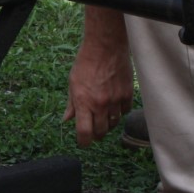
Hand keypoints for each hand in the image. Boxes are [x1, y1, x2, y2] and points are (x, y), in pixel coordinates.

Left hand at [62, 28, 132, 146]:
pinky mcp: (127, 95)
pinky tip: (114, 108)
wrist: (105, 49)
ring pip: (114, 123)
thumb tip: (66, 120)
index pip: (84, 132)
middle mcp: (100, 104)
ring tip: (103, 121)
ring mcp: (115, 101)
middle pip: (101, 132)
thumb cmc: (85, 64)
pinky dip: (119, 113)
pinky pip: (125, 112)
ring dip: (108, 125)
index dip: (84, 142)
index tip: (83, 143)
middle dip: (96, 136)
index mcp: (83, 102)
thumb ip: (71, 104)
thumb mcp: (72, 84)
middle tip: (94, 134)